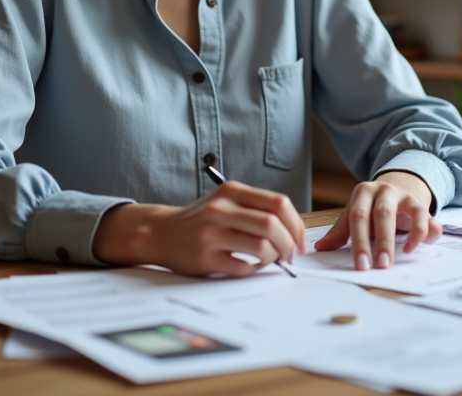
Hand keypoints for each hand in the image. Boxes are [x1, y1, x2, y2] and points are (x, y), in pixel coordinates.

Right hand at [92, 180, 305, 276]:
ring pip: (261, 247)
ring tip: (270, 261)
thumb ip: (257, 208)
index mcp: (231, 190)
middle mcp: (221, 209)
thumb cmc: (203, 220)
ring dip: (274, 258)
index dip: (296, 224)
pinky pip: (243, 267)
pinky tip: (250, 266)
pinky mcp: (204, 257)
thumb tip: (295, 232)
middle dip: (289, 244)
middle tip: (290, 256)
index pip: (278, 203)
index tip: (300, 240)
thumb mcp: (227, 201)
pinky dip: (255, 270)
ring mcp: (211, 233)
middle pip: (272, 225)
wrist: (161, 233)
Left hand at [312, 171, 440, 269]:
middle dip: (382, 241)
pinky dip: (427, 232)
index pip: (358, 216)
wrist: (398, 186)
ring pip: (411, 211)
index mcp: (363, 192)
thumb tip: (321, 248)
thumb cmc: (371, 207)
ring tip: (404, 254)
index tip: (361, 265)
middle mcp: (384, 190)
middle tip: (380, 265)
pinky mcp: (422, 204)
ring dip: (410, 235)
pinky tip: (421, 246)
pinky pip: (428, 217)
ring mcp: (405, 196)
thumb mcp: (355, 215)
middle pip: (383, 214)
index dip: (359, 242)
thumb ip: (341, 231)